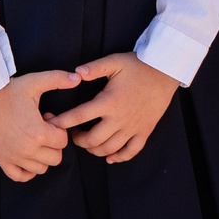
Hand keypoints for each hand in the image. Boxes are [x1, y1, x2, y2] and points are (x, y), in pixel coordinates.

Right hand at [0, 70, 74, 183]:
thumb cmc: (8, 90)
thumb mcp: (34, 82)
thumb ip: (58, 79)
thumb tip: (78, 77)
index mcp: (38, 133)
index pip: (63, 141)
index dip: (58, 129)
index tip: (47, 118)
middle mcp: (27, 149)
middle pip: (56, 158)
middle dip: (53, 144)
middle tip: (41, 129)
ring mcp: (14, 157)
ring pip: (41, 169)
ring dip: (42, 156)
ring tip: (32, 138)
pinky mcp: (2, 160)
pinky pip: (21, 176)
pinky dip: (27, 170)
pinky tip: (26, 154)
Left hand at [54, 53, 179, 163]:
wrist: (165, 72)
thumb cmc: (137, 65)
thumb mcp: (114, 61)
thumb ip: (93, 68)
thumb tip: (74, 73)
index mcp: (109, 101)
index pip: (80, 116)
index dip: (63, 122)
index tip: (52, 125)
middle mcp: (120, 118)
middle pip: (93, 139)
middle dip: (78, 140)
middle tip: (72, 135)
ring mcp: (133, 127)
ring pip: (110, 149)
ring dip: (94, 150)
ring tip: (88, 143)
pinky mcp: (145, 132)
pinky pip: (131, 152)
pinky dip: (119, 157)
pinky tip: (110, 156)